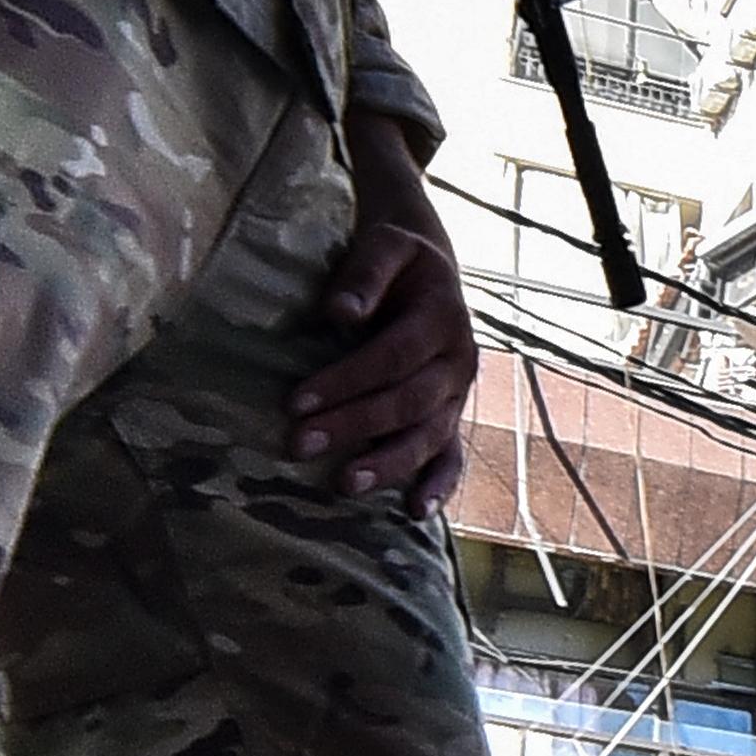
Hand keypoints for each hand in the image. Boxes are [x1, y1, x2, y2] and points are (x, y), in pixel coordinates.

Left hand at [287, 116, 476, 515]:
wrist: (429, 267)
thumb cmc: (398, 259)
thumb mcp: (386, 244)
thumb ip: (365, 274)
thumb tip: (338, 311)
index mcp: (443, 317)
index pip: (393, 356)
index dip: (348, 380)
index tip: (297, 400)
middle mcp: (459, 360)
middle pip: (408, 401)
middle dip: (354, 425)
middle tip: (298, 444)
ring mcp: (458, 394)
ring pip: (430, 435)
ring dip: (389, 463)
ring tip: (346, 484)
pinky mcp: (452, 415)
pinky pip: (453, 455)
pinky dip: (439, 485)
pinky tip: (415, 512)